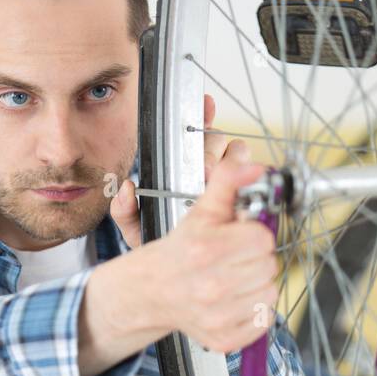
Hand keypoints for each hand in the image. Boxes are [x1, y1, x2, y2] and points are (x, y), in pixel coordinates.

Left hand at [110, 94, 253, 250]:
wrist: (176, 269)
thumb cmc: (156, 240)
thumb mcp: (135, 227)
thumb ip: (124, 210)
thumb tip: (125, 188)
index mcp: (179, 164)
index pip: (194, 130)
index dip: (202, 113)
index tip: (206, 106)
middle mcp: (205, 164)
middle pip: (217, 140)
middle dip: (209, 152)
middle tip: (202, 171)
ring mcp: (227, 177)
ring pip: (238, 152)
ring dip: (230, 160)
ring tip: (217, 179)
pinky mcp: (243, 193)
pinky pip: (252, 175)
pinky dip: (250, 172)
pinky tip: (245, 177)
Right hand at [150, 149, 279, 351]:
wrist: (152, 292)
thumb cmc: (180, 252)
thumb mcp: (201, 212)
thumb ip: (228, 183)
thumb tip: (252, 164)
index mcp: (207, 249)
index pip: (263, 239)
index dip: (254, 235)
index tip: (239, 238)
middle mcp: (212, 285)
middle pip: (269, 266)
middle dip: (255, 259)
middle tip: (233, 259)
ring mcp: (218, 315)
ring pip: (269, 292)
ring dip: (256, 284)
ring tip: (233, 279)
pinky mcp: (224, 338)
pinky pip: (263, 319)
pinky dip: (253, 311)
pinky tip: (233, 300)